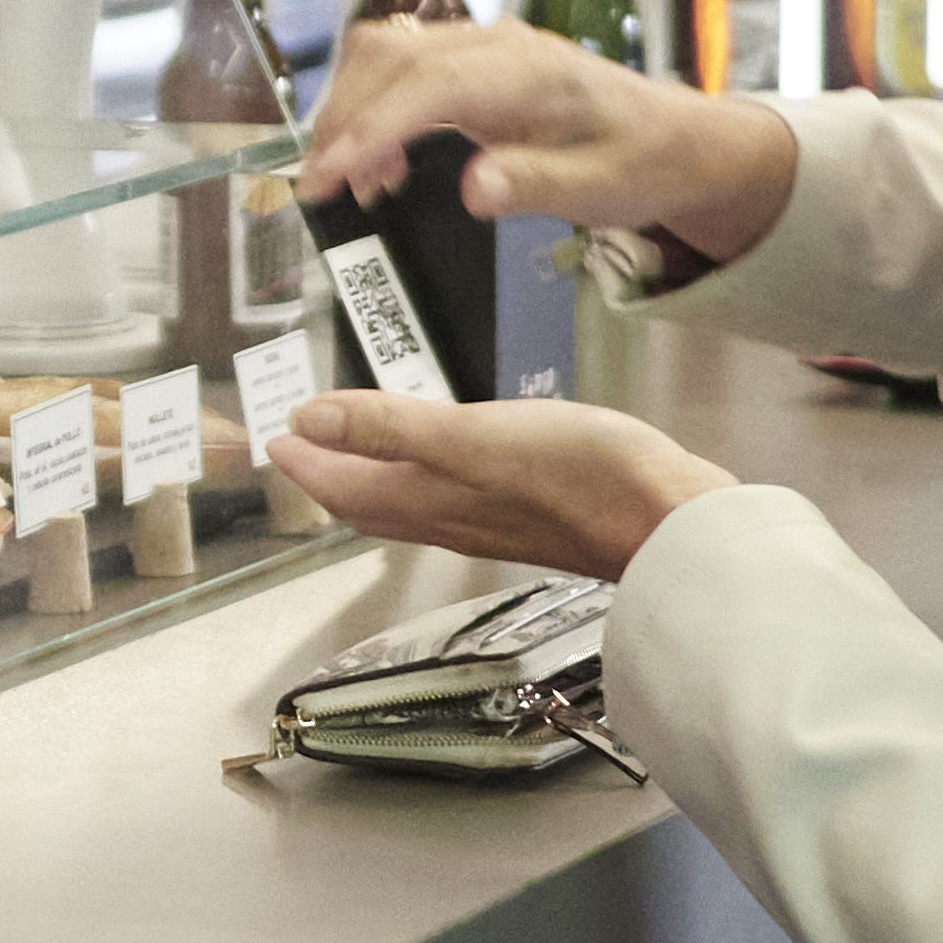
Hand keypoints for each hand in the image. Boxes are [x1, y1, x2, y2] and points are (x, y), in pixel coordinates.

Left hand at [264, 391, 737, 582]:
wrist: (669, 522)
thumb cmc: (579, 475)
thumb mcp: (471, 435)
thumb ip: (390, 427)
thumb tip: (308, 420)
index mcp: (427, 500)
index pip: (343, 486)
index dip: (305, 462)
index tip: (274, 435)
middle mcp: (451, 518)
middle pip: (371, 501)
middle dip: (330, 472)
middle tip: (301, 441)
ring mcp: (492, 519)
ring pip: (411, 503)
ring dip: (375, 474)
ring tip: (356, 445)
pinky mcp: (531, 511)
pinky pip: (455, 496)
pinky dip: (429, 474)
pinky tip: (447, 457)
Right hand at [294, 17, 799, 264]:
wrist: (675, 138)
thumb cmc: (639, 164)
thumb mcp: (601, 190)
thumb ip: (537, 185)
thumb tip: (474, 188)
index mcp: (530, 71)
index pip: (431, 85)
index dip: (372, 128)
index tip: (327, 175)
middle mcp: (497, 44)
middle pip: (392, 55)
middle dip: (342, 117)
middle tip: (317, 188)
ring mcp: (481, 45)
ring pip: (386, 53)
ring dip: (350, 111)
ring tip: (347, 183)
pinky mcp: (470, 60)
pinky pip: (401, 68)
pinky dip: (371, 109)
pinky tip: (378, 167)